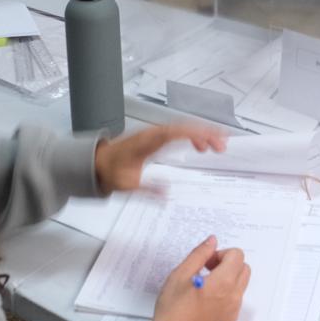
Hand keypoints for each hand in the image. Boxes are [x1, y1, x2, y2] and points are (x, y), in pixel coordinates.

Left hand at [94, 123, 225, 193]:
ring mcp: (154, 134)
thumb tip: (167, 193)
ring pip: (183, 128)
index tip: (210, 141)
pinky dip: (193, 136)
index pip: (175, 132)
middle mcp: (152, 133)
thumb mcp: (127, 184)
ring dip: (201, 134)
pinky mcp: (155, 138)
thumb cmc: (110, 171)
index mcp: (147, 141)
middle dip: (205, 133)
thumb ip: (147, 189)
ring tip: (217, 146)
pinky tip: (201, 145)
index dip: (195, 134)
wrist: (96, 163)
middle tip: (222, 145)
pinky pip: (178, 132)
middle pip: (184, 127)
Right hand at [152, 237, 249, 320]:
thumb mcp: (180, 275)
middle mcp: (233, 298)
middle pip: (243, 269)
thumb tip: (212, 241)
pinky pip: (235, 301)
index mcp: (223, 283)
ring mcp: (233, 312)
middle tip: (207, 270)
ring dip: (228, 279)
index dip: (221, 254)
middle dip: (228, 264)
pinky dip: (225, 295)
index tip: (206, 262)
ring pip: (240, 285)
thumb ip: (199, 255)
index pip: (237, 255)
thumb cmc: (172, 312)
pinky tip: (205, 301)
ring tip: (204, 287)